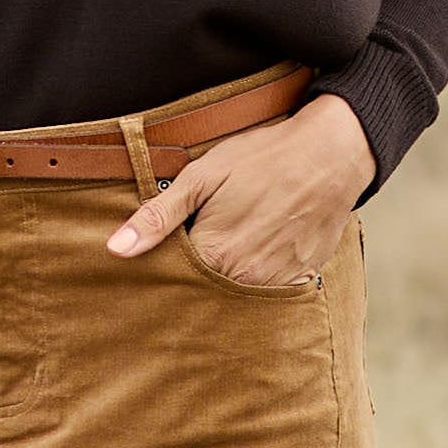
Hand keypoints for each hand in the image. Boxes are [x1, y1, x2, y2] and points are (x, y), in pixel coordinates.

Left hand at [105, 94, 374, 286]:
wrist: (330, 154)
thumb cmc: (263, 158)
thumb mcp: (203, 176)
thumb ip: (158, 216)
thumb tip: (116, 249)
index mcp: (213, 254)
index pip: (173, 279)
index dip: (166, 266)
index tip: (165, 251)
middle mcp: (244, 278)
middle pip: (205, 291)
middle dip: (196, 277)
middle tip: (206, 240)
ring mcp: (276, 281)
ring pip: (238, 294)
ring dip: (228, 278)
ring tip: (235, 243)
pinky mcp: (301, 277)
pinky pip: (272, 291)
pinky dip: (261, 277)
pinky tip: (262, 249)